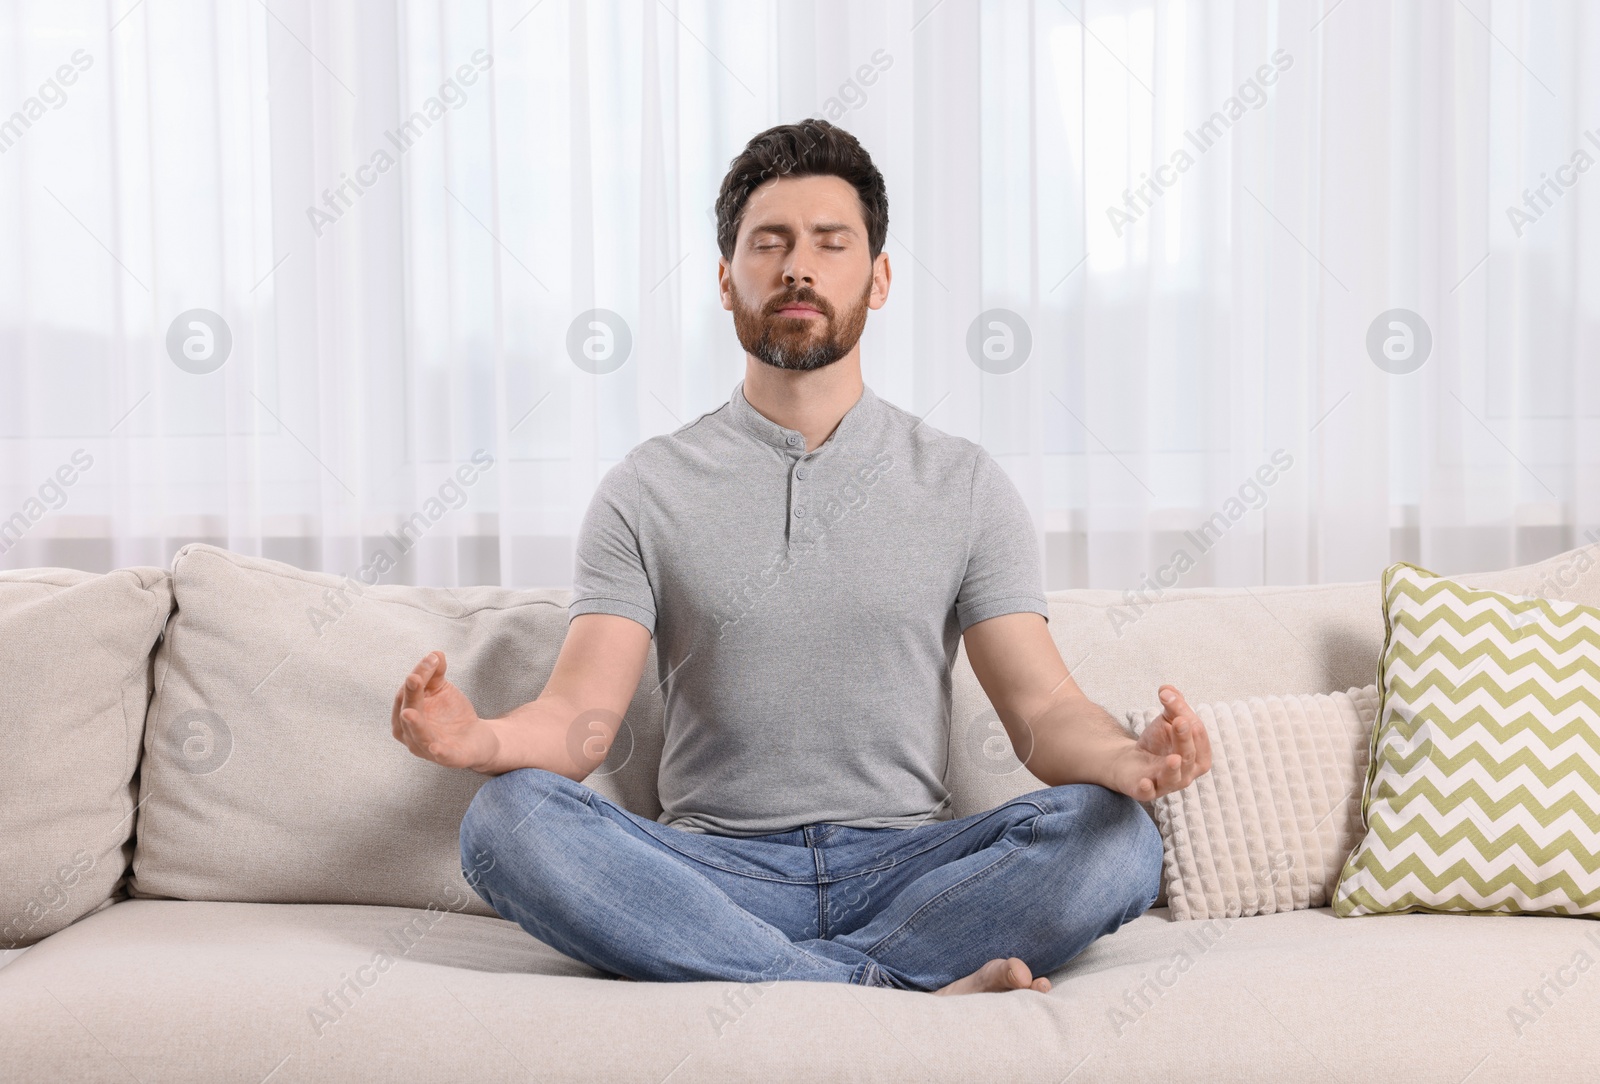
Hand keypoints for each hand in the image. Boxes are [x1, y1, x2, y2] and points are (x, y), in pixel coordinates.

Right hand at [391, 651, 499, 771]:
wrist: (477, 738)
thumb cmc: (451, 713)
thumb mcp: (442, 690)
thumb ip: (436, 673)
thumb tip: (435, 654)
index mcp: (406, 716)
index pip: (406, 694)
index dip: (418, 675)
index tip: (433, 658)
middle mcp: (411, 735)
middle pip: (408, 712)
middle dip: (411, 695)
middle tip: (415, 678)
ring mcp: (427, 749)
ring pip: (419, 736)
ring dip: (415, 725)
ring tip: (410, 713)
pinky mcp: (449, 759)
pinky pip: (441, 756)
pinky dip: (438, 752)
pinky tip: (435, 747)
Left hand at [1107, 684, 1211, 800]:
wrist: (1129, 760)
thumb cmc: (1157, 742)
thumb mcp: (1167, 720)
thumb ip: (1173, 704)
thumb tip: (1167, 689)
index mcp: (1199, 756)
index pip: (1198, 735)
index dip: (1185, 715)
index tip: (1167, 696)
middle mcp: (1187, 774)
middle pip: (1188, 755)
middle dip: (1184, 738)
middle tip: (1179, 721)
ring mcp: (1166, 784)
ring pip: (1173, 778)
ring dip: (1173, 768)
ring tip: (1173, 758)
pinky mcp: (1145, 791)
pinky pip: (1148, 793)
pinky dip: (1147, 789)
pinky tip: (1145, 782)